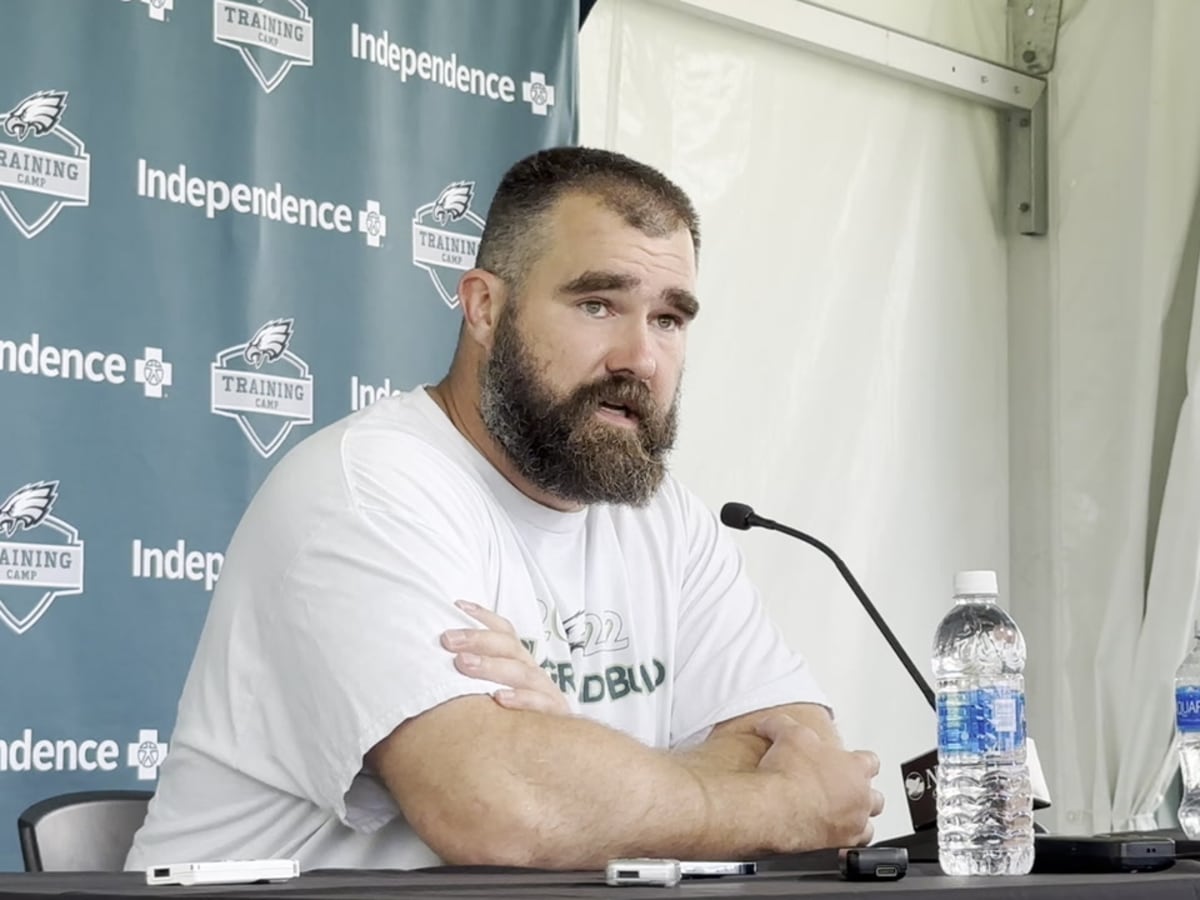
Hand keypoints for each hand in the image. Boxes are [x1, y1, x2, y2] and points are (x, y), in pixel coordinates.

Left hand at [441, 600, 571, 715]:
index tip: (456, 605)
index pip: (504, 632)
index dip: (483, 616)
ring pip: (521, 672)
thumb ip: (473, 678)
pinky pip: (540, 704)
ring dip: (491, 665)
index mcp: (518, 662)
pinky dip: (521, 699)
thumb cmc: (514, 720)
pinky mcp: (555, 715)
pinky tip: (499, 698)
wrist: (558, 753)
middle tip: (447, 639)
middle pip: (508, 647)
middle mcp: (532, 672)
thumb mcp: (495, 694)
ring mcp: (545, 692)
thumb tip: (438, 665)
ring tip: (464, 664)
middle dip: (477, 639)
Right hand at [753, 715, 883, 849]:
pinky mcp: (841, 846)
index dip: (859, 762)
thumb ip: (782, 725)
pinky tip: (829, 838)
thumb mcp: (786, 734)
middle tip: (842, 793)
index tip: (847, 764)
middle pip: (875, 797)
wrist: (776, 809)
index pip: (871, 762)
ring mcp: (854, 823)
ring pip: (868, 826)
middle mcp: (860, 796)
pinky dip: (842, 843)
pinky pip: (851, 847)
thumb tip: (770, 723)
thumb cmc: (788, 774)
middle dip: (861, 795)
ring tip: (839, 819)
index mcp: (855, 767)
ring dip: (856, 822)